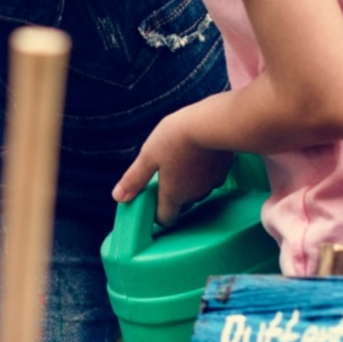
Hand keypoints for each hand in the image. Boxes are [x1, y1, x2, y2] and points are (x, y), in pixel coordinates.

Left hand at [112, 105, 230, 225]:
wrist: (212, 123)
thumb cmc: (176, 138)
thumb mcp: (148, 156)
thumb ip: (134, 179)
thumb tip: (118, 197)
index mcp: (174, 195)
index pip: (166, 218)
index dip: (157, 215)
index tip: (152, 203)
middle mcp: (194, 194)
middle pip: (182, 207)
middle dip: (172, 199)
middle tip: (163, 180)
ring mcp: (211, 183)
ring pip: (198, 192)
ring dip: (188, 185)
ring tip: (180, 165)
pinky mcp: (223, 170)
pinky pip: (211, 179)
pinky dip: (203, 174)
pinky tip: (197, 158)